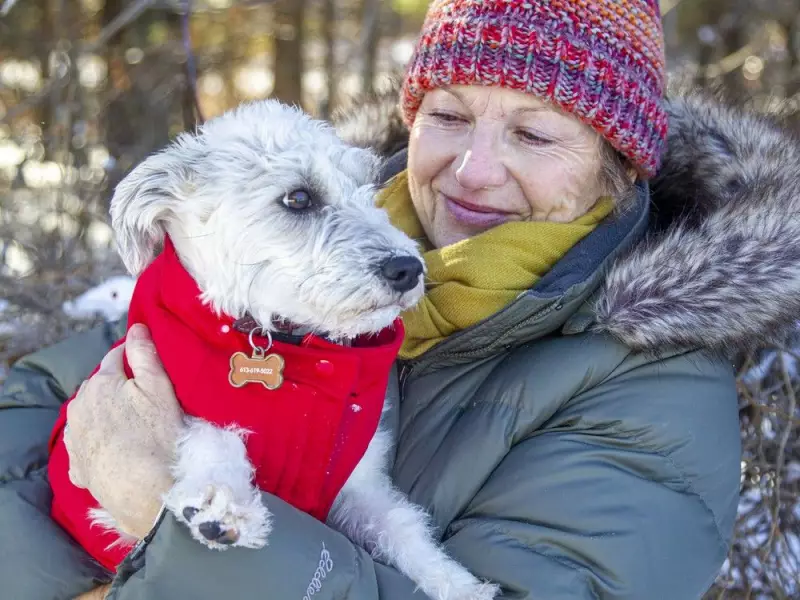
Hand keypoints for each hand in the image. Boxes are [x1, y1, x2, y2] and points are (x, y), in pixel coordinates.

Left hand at [64, 323, 184, 538]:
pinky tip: (117, 449)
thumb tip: (136, 327)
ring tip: (131, 422)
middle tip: (143, 395)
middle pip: (99, 386)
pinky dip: (98, 443)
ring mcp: (75, 440)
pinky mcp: (78, 468)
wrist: (147, 491)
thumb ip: (146, 354)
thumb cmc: (158, 435)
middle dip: (117, 385)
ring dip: (105, 413)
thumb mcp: (160, 387)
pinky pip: (87, 446)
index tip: (148, 361)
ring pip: (89, 415)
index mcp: (100, 384)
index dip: (133, 356)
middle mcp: (79, 408)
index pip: (116, 358)